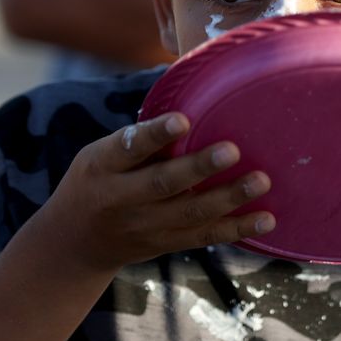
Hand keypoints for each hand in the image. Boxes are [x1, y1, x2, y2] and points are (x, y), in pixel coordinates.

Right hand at [46, 112, 274, 273]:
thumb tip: (190, 96)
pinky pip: (204, 237)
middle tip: (233, 150)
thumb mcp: (99, 154)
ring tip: (261, 181)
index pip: (129, 147)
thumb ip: (137, 138)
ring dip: (229, 198)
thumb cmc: (97, 179)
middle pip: (164, 183)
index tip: (183, 119)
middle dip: (200, 168)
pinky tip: (266, 218)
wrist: (74, 243)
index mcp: (103, 166)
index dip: (156, 134)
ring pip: (190, 213)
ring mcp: (145, 226)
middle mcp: (122, 198)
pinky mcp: (164, 244)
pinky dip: (236, 228)